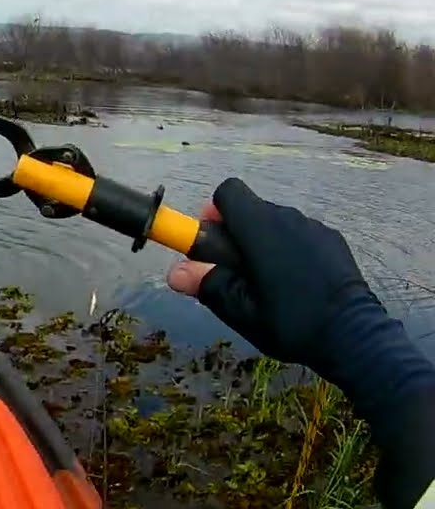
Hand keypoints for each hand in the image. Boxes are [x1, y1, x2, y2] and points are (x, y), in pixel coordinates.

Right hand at [166, 177, 432, 421]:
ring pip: (275, 222)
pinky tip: (299, 283)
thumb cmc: (289, 320)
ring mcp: (314, 227)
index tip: (214, 243)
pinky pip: (300, 235)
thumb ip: (206, 284)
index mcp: (259, 228)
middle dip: (236, 232)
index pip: (227, 192)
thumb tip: (174, 273)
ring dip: (264, 242)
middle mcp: (287, 217)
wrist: (354, 336)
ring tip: (270, 282)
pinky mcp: (334, 240)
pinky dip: (290, 249)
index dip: (213, 213)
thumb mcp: (239, 310)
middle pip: (250, 208)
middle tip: (237, 271)